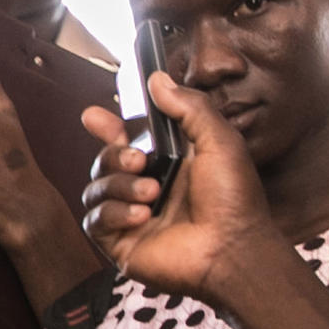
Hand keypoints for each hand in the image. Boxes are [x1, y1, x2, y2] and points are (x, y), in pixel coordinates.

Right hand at [78, 73, 271, 305]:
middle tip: (139, 160)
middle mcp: (146, 186)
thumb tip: (158, 80)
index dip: (107, 126)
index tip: (95, 116)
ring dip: (120, 186)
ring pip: (96, 188)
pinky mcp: (120, 242)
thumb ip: (190, 107)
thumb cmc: (234, 200)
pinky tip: (143, 216)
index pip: (127, 138)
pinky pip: (95, 220)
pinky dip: (115, 213)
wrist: (232, 249)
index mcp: (168, 161)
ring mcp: (130, 215)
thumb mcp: (220, 141)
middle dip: (115, 154)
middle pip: (104, 159)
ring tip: (152, 194)